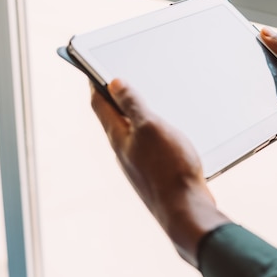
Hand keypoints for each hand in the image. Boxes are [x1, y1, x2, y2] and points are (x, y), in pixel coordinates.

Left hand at [91, 79, 229, 265]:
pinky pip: (148, 147)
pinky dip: (150, 133)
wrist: (186, 209)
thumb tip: (115, 84)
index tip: (91, 68)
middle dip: (114, 98)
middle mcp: (124, 151)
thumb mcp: (152, 127)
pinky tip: (164, 134)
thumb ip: (133, 106)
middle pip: (113, 119)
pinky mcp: (156, 173)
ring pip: (131, 134)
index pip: (100, 105)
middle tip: (116, 80)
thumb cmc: (170, 168)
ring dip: (133, 116)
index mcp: (119, 137)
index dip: (94, 84)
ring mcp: (140, 164)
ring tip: (141, 101)